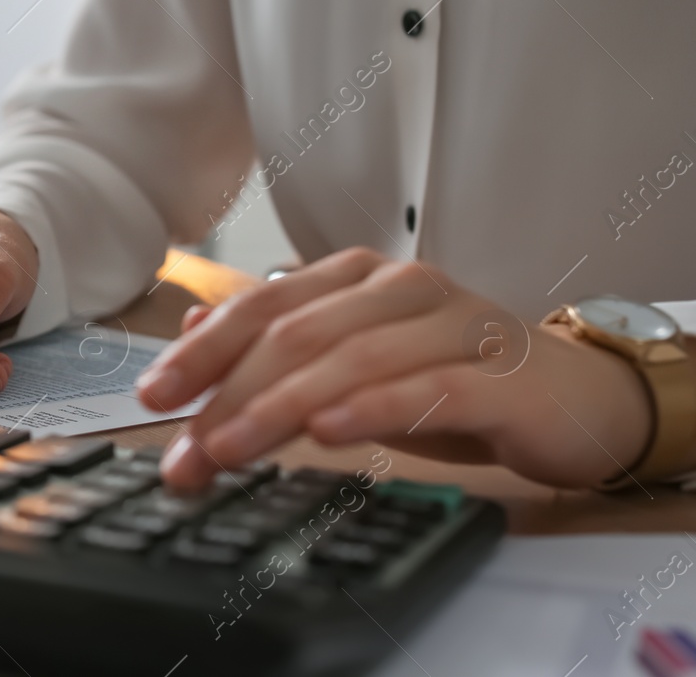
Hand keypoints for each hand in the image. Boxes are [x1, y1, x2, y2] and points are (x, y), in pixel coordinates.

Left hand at [135, 247, 653, 490]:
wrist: (575, 397)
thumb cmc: (452, 377)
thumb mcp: (354, 362)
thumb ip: (278, 345)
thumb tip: (189, 330)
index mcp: (357, 277)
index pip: (261, 306)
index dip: (201, 352)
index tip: (152, 396)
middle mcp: (401, 288)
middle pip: (297, 336)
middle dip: (229, 396)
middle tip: (188, 451)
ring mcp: (455, 324)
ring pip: (352, 360)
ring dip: (281, 409)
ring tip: (232, 448)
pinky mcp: (502, 375)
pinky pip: (428, 388)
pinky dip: (373, 409)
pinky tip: (328, 433)